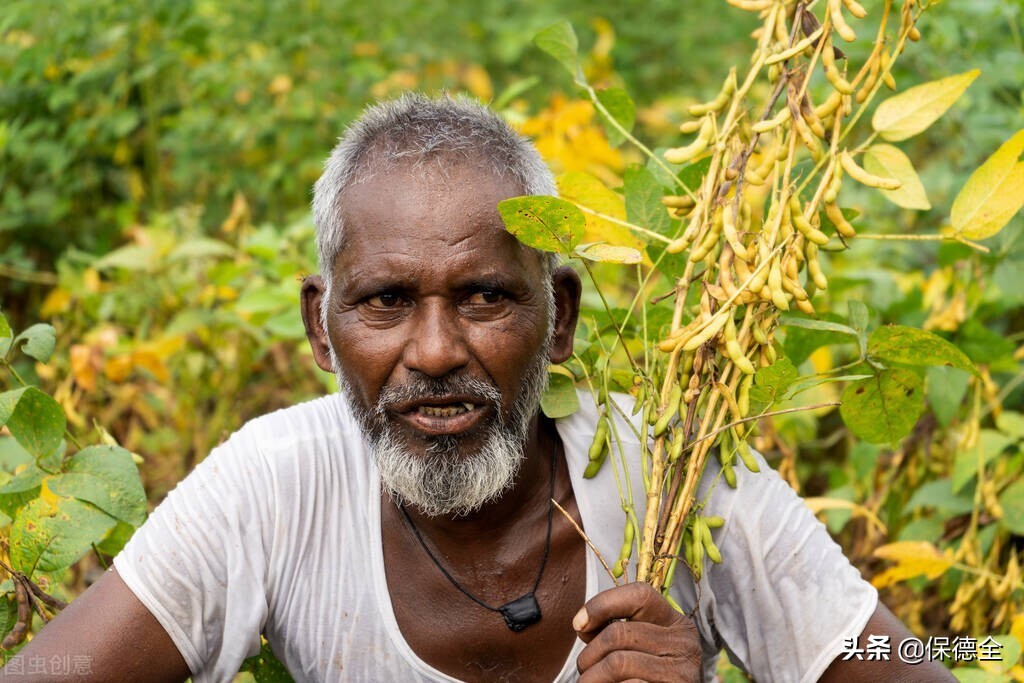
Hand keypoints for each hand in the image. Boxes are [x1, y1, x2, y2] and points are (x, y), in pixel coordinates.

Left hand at [573, 582, 701, 681]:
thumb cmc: (651, 679)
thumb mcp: (642, 648)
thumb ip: (618, 632)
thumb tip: (582, 623)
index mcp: (676, 624)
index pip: (639, 595)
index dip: (603, 604)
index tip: (579, 624)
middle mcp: (684, 644)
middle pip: (618, 633)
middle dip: (589, 655)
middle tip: (585, 671)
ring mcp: (681, 672)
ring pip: (617, 663)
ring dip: (593, 678)